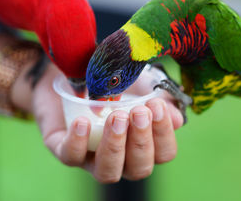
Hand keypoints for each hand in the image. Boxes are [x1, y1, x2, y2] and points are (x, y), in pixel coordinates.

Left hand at [30, 64, 183, 182]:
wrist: (72, 68)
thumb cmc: (111, 80)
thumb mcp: (138, 83)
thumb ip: (157, 97)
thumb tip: (178, 119)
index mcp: (142, 143)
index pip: (163, 154)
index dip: (163, 135)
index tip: (157, 106)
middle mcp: (119, 156)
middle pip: (139, 169)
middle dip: (141, 142)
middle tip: (138, 112)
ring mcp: (90, 157)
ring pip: (107, 172)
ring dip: (115, 146)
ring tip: (117, 117)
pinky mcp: (63, 149)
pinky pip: (71, 156)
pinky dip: (79, 141)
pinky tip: (84, 121)